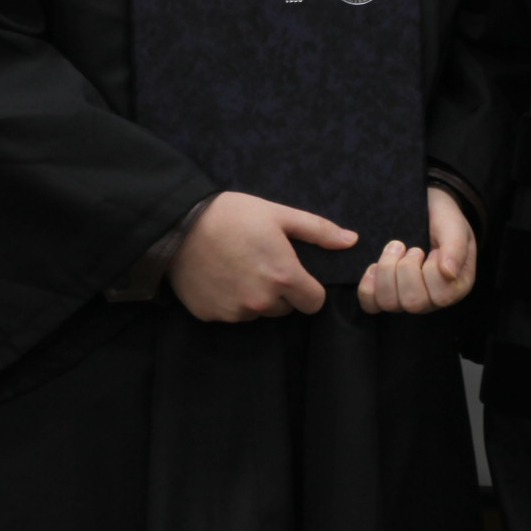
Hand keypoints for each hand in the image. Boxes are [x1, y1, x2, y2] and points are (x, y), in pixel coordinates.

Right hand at [167, 192, 352, 321]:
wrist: (179, 224)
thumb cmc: (233, 215)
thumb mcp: (279, 215)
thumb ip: (318, 230)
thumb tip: (351, 240)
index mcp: (284, 277)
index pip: (313, 303)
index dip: (308, 289)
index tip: (295, 274)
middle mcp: (261, 301)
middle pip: (285, 308)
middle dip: (280, 291)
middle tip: (261, 262)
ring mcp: (234, 311)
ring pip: (257, 312)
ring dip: (254, 297)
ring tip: (239, 266)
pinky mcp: (211, 315)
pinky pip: (231, 314)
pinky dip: (229, 300)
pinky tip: (220, 276)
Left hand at [356, 184, 477, 313]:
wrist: (426, 209)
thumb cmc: (445, 221)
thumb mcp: (455, 228)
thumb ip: (455, 248)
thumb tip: (448, 273)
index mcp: (455, 289)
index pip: (441, 297)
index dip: (432, 271)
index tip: (433, 251)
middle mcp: (431, 301)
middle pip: (412, 303)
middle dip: (407, 269)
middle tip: (412, 248)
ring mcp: (406, 300)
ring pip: (389, 303)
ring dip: (387, 271)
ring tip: (395, 250)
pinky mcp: (384, 295)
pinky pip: (371, 305)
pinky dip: (368, 286)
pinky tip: (374, 266)